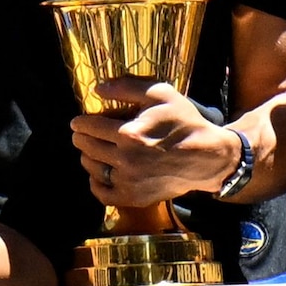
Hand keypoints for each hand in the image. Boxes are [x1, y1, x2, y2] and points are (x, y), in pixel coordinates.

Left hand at [74, 77, 248, 208]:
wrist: (208, 157)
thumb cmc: (185, 122)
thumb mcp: (161, 94)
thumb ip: (127, 88)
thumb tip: (98, 89)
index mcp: (129, 134)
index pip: (90, 127)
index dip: (81, 122)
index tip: (78, 121)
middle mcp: (126, 161)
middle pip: (87, 147)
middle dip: (81, 138)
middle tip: (81, 134)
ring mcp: (129, 182)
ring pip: (92, 169)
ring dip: (87, 158)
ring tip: (91, 151)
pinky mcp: (135, 197)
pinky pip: (103, 193)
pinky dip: (95, 183)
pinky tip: (99, 174)